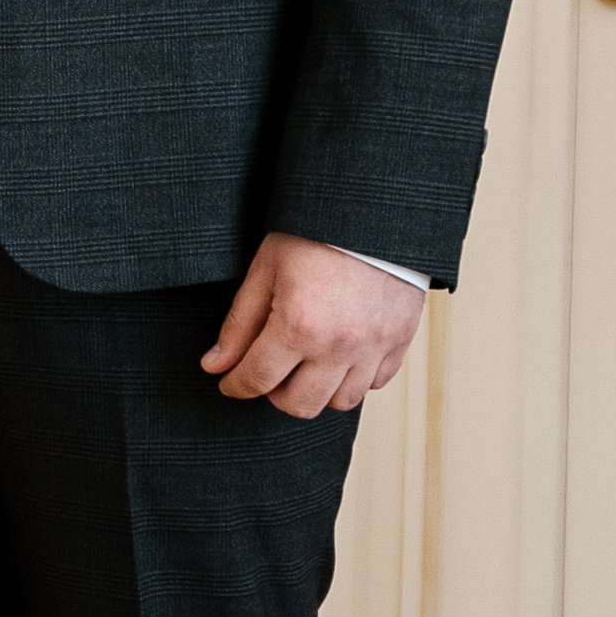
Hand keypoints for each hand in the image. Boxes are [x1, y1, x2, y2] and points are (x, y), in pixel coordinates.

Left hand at [203, 234, 422, 416]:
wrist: (373, 211)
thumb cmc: (314, 234)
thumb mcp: (266, 270)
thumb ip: (240, 324)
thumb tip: (215, 365)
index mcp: (298, 326)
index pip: (256, 380)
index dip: (235, 385)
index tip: (229, 382)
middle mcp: (338, 346)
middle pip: (298, 405)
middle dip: (274, 393)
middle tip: (269, 371)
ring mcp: (373, 346)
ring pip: (340, 402)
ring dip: (316, 390)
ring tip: (305, 364)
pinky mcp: (399, 340)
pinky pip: (374, 383)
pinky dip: (354, 377)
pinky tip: (340, 355)